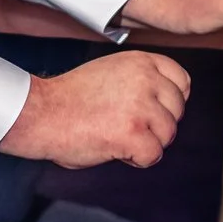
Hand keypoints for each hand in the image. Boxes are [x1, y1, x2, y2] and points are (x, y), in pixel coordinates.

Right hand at [0, 50, 190, 168]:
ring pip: (168, 135)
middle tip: (127, 128)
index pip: (182, 81)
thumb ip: (139, 81)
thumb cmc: (69, 99)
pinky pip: (152, 155)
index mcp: (140, 61)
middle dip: (157, 125)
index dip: (172, 102)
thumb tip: (166, 104)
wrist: (40, 113)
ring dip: (146, 143)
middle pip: (177, 111)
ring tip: (117, 137)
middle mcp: (145, 79)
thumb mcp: (110, 73)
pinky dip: (136, 159)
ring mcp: (141, 106)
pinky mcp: (134, 133)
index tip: (154, 112)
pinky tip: (114, 150)